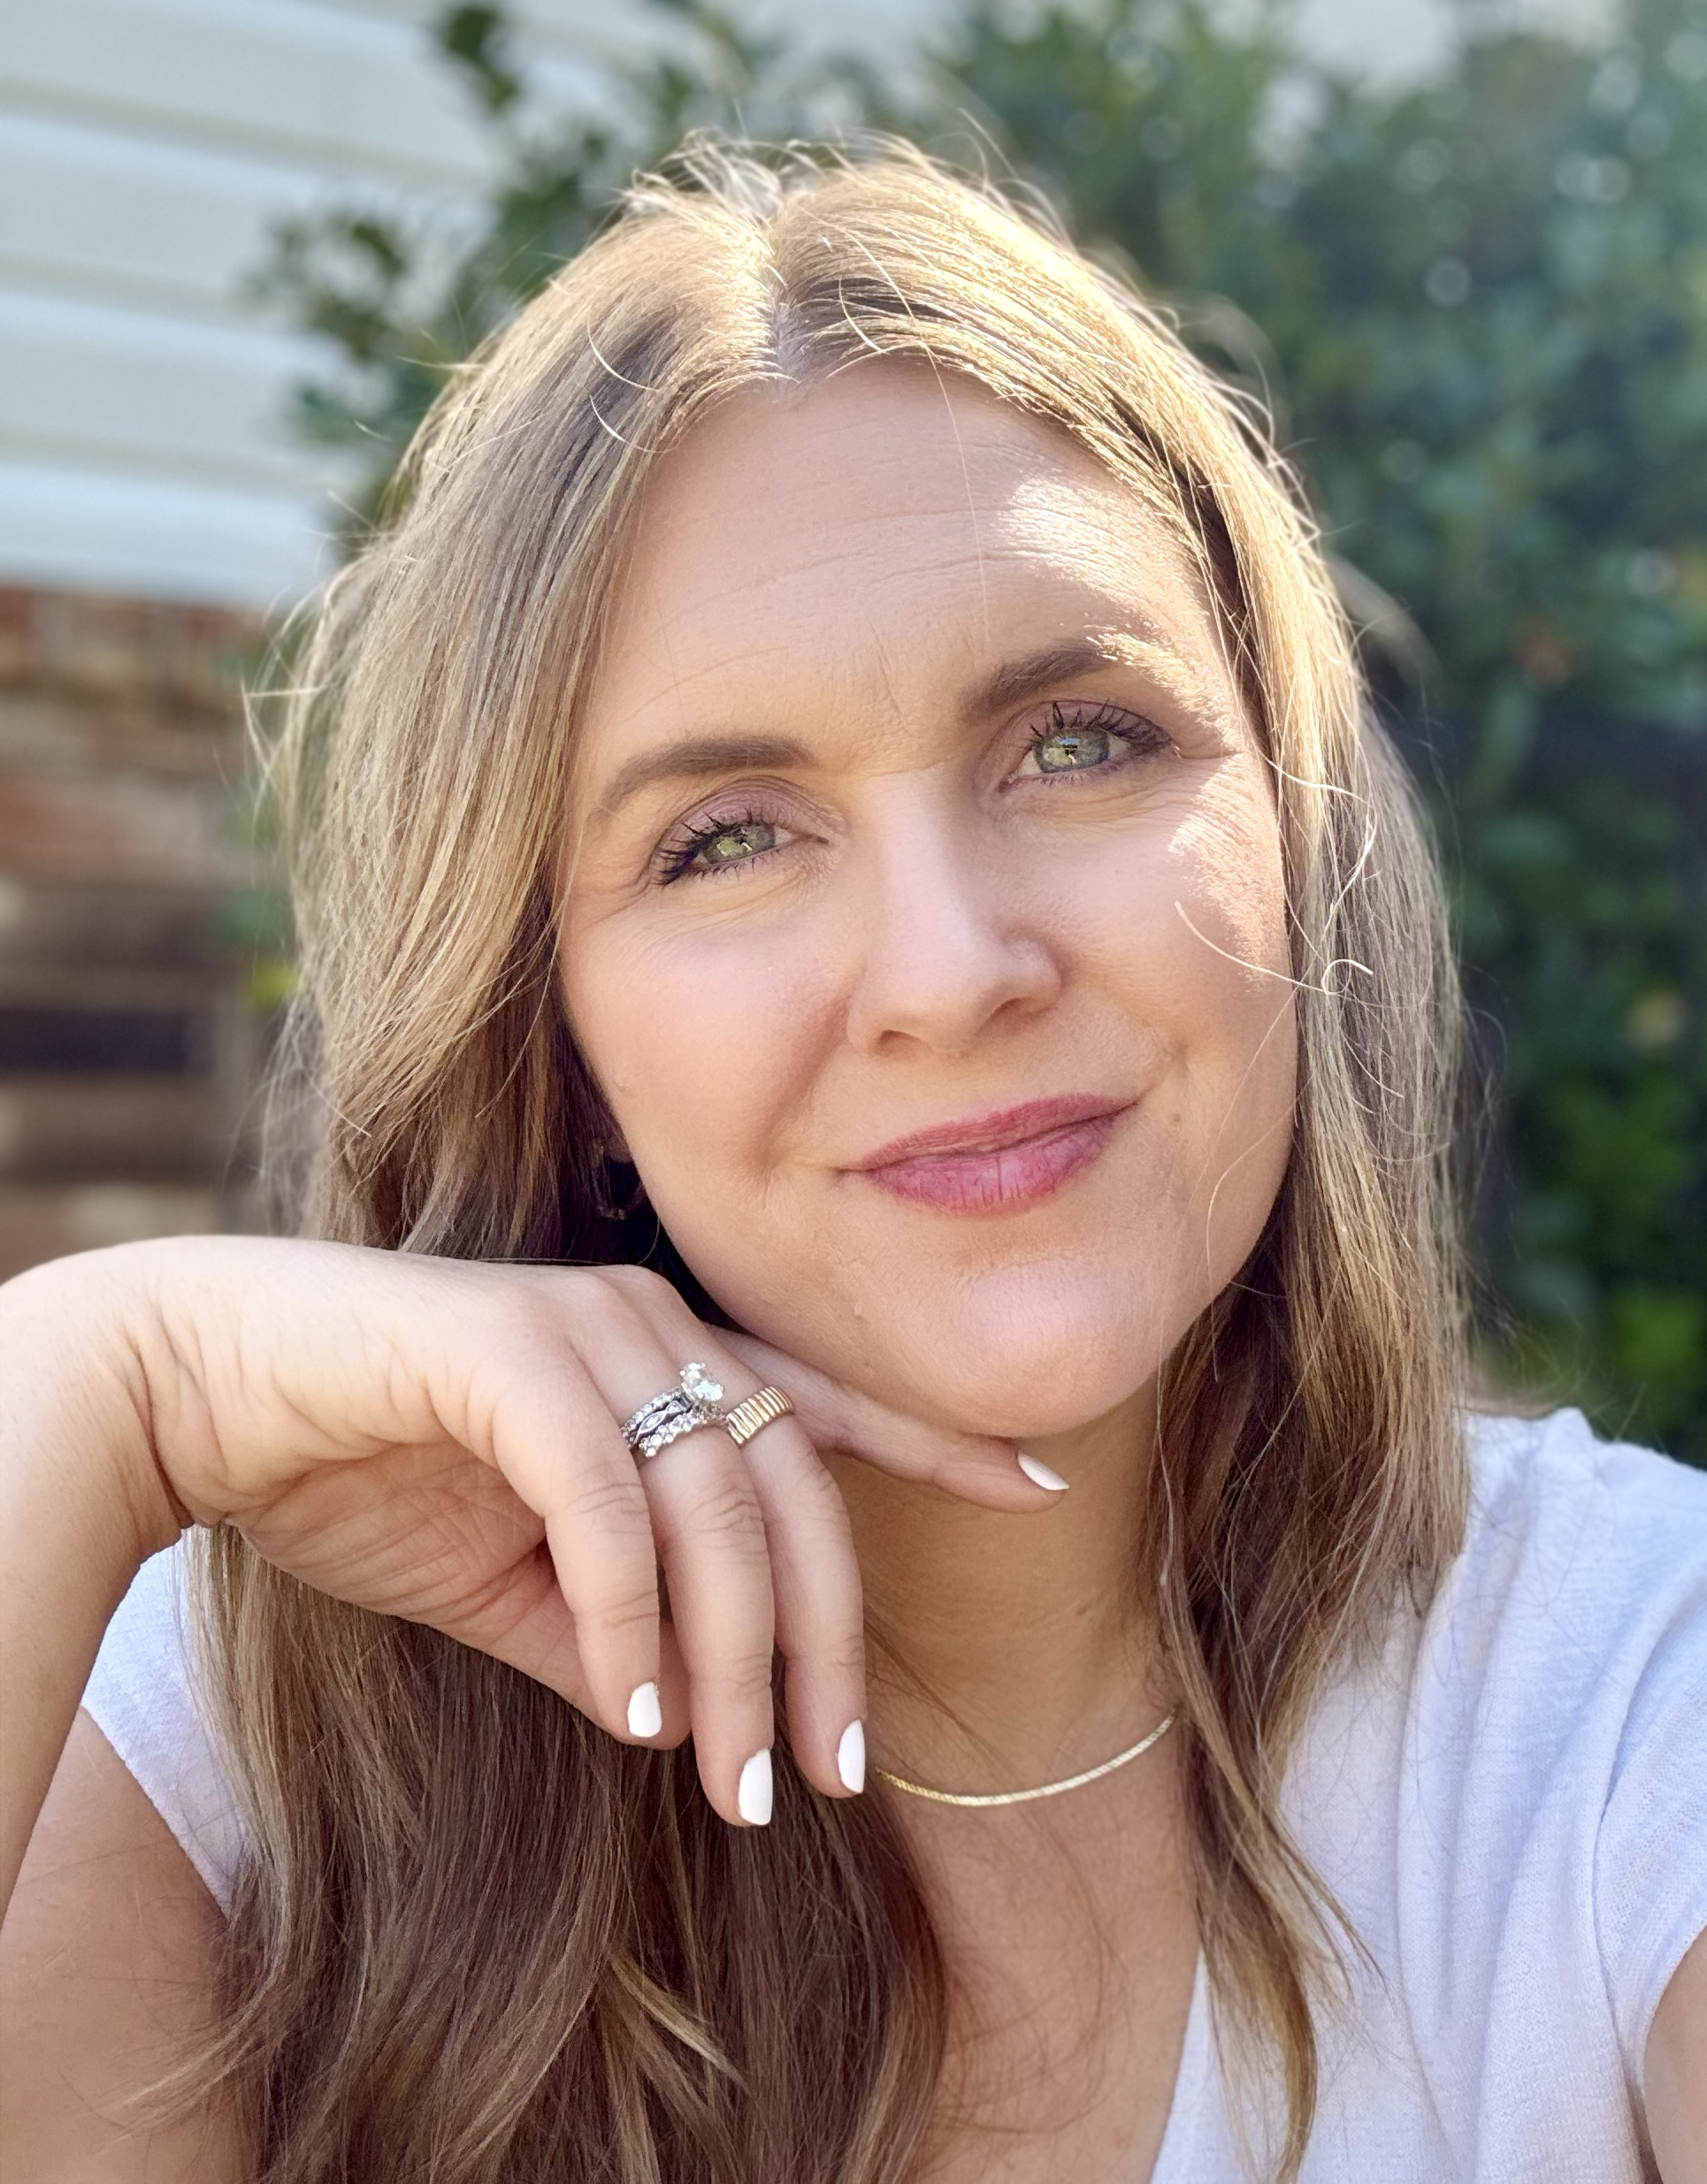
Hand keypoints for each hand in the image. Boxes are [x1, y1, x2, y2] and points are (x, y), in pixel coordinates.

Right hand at [68, 1237, 1053, 1826]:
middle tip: (824, 1777)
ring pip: (715, 1504)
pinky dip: (626, 1611)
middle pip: (793, 1492)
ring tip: (735, 1780)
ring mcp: (585, 1327)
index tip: (1038, 1483)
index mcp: (665, 1357)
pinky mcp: (507, 1349)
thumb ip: (605, 1630)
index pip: (825, 1405)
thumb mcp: (512, 1578)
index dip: (935, 1440)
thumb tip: (682, 1717)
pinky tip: (629, 1705)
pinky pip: (607, 1499)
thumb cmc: (367, 1469)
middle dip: (822, 1644)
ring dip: (733, 1658)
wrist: (208, 1393)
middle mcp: (647, 1324)